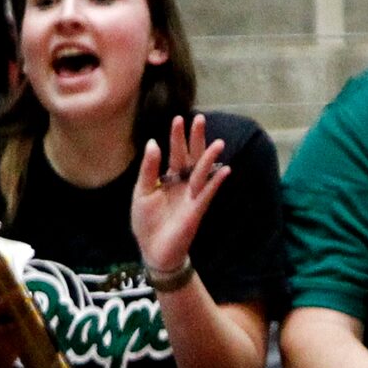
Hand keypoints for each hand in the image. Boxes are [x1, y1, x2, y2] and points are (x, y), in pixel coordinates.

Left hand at [130, 114, 229, 279]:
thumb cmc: (146, 221)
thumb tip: (153, 142)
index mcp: (169, 178)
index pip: (175, 152)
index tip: (178, 118)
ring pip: (203, 172)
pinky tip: (225, 169)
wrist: (153, 249)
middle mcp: (183, 183)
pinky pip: (209, 192)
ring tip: (218, 142)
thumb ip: (149, 168)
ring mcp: (192, 195)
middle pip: (192, 156)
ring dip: (210, 158)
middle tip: (200, 118)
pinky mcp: (197, 209)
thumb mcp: (142, 191)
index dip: (177, 137)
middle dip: (195, 139)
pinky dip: (217, 181)